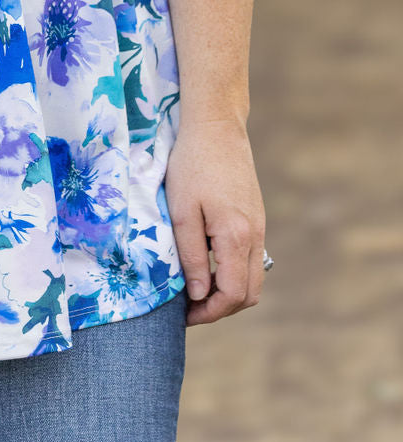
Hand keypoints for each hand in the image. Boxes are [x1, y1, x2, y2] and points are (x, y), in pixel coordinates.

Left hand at [163, 117, 266, 325]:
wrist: (216, 126)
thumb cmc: (192, 165)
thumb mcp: (182, 211)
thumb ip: (192, 256)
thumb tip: (199, 295)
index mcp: (237, 237)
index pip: (232, 295)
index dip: (209, 313)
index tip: (184, 315)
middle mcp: (255, 236)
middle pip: (248, 293)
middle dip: (220, 308)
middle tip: (189, 306)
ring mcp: (259, 226)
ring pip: (252, 277)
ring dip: (227, 290)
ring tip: (195, 285)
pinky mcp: (256, 217)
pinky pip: (250, 258)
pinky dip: (232, 271)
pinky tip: (206, 261)